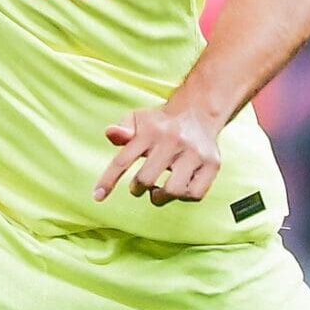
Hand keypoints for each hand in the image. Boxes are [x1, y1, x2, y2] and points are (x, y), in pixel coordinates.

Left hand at [94, 104, 222, 205]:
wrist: (198, 112)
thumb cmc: (160, 123)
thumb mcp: (138, 119)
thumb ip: (122, 129)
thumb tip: (110, 134)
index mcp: (150, 131)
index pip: (122, 160)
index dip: (108, 181)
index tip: (97, 197)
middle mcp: (172, 141)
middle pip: (146, 179)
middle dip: (138, 188)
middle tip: (139, 186)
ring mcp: (194, 153)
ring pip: (173, 190)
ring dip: (160, 197)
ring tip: (158, 192)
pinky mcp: (212, 164)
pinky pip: (195, 194)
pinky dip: (183, 197)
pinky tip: (179, 188)